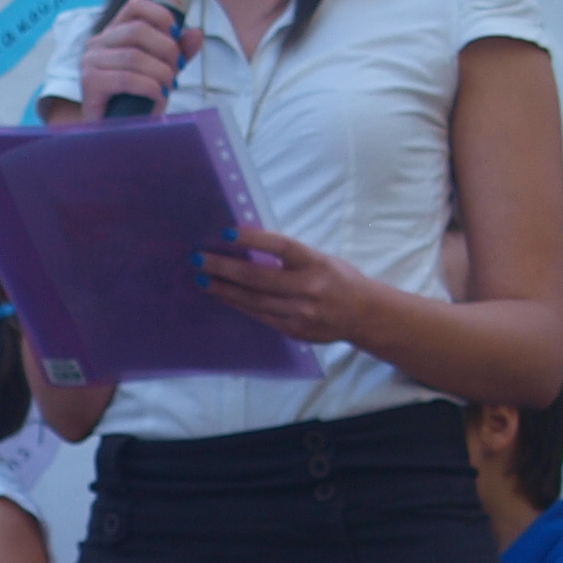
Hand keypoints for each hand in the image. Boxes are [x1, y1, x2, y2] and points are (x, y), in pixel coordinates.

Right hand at [68, 0, 200, 116]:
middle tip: (177, 69)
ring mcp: (90, 62)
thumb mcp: (162, 71)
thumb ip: (179, 52)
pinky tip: (157, 95)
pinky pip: (127, 78)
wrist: (114, 133)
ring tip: (167, 86)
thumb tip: (196, 33)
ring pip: (134, 56)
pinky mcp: (90, 83)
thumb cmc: (136, 100)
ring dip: (160, 72)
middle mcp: (97, 43)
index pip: (135, 5)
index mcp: (114, 33)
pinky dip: (149, 87)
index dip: (161, 15)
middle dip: (167, 49)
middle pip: (138, 30)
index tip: (176, 35)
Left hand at [196, 228, 369, 344]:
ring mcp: (300, 312)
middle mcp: (309, 289)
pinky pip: (259, 315)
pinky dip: (238, 304)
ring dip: (224, 288)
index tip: (226, 233)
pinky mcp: (293, 330)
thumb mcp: (321, 259)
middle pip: (258, 277)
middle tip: (199, 259)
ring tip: (202, 278)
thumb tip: (248, 244)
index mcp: (317, 264)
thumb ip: (290, 256)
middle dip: (224, 268)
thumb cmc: (339, 279)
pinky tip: (222, 295)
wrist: (363, 315)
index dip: (254, 239)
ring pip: (254, 300)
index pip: (282, 247)